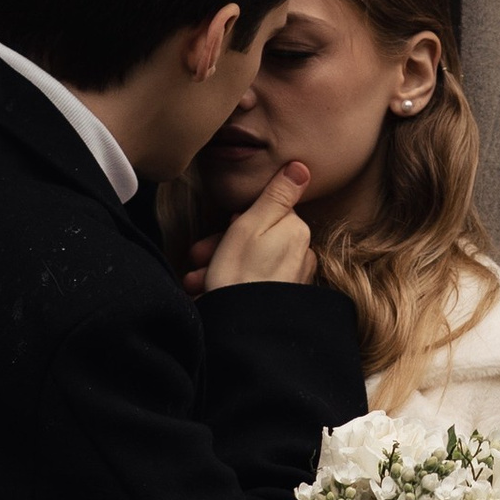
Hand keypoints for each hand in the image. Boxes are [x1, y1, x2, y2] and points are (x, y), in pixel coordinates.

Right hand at [201, 159, 314, 289]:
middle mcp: (300, 254)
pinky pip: (252, 284)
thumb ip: (277, 194)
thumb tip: (303, 167)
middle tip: (197, 258)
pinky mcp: (281, 300)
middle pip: (255, 238)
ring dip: (218, 268)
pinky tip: (208, 294)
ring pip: (249, 262)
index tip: (214, 234)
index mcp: (295, 231)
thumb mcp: (251, 224)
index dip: (234, 221)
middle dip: (222, 247)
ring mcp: (292, 280)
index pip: (264, 212)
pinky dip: (229, 285)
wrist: (244, 333)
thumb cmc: (239, 275)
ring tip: (197, 282)